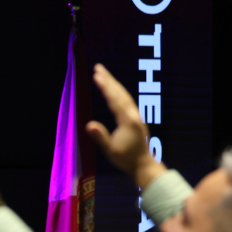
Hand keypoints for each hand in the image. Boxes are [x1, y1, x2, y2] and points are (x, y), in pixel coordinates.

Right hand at [86, 64, 165, 188]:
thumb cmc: (125, 159)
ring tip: (103, 74)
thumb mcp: (110, 150)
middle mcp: (133, 114)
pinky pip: (126, 100)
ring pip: (124, 95)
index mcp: (127, 120)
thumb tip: (89, 125)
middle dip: (109, 79)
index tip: (96, 76)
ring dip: (113, 83)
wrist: (143, 164)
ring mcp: (136, 115)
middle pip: (120, 93)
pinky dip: (118, 91)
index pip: (114, 99)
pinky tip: (113, 89)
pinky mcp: (135, 118)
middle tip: (98, 67)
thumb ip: (100, 137)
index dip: (105, 87)